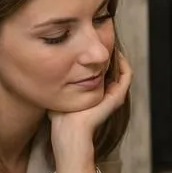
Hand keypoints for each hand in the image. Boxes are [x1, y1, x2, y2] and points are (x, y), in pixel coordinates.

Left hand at [49, 54, 132, 172]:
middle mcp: (108, 95)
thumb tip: (45, 71)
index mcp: (96, 95)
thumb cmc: (60, 117)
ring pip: (122, 70)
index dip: (99, 59)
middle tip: (102, 41)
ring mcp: (114, 96)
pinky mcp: (117, 96)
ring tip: (109, 44)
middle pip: (113, 70)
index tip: (90, 47)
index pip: (103, 73)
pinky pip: (126, 75)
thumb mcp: (60, 94)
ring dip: (117, 57)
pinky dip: (123, 63)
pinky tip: (114, 53)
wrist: (68, 131)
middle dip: (108, 55)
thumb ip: (58, 83)